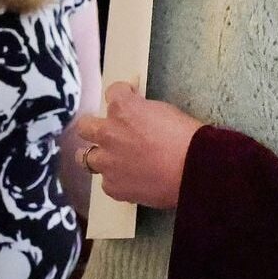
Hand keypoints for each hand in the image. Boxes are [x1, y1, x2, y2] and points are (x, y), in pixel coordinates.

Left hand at [77, 82, 203, 208]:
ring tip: (110, 159)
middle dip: (93, 126)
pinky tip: (131, 179)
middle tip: (106, 130)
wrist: (193, 169)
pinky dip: (116, 179)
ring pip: (84, 157)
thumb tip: (139, 114)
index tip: (128, 97)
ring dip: (97, 155)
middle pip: (85, 126)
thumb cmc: (186, 137)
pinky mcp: (112, 186)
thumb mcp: (165, 111)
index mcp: (123, 109)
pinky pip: (107, 181)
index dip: (123, 94)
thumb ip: (143, 111)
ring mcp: (107, 162)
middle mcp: (108, 134)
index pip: (112, 91)